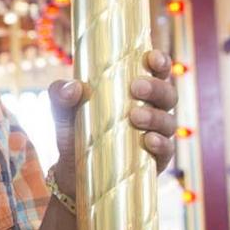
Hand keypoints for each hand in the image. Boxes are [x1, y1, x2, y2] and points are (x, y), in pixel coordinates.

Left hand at [47, 50, 179, 185]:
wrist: (71, 172)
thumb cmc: (74, 130)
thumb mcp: (62, 110)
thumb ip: (60, 94)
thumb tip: (73, 87)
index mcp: (136, 91)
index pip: (157, 71)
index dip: (160, 61)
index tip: (151, 57)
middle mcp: (152, 110)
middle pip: (168, 95)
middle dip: (156, 88)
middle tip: (136, 87)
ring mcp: (156, 135)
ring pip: (169, 122)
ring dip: (156, 117)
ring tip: (135, 117)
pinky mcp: (155, 161)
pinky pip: (167, 151)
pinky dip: (161, 144)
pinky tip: (148, 140)